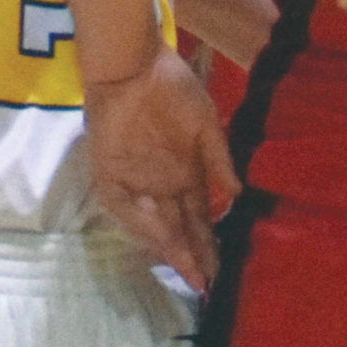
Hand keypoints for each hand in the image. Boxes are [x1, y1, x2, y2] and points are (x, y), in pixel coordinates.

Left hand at [81, 48, 239, 291]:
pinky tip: (155, 231)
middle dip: (189, 255)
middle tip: (204, 283)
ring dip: (166, 243)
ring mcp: (134, 179)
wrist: (134, 63)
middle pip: (176, 228)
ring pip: (151, 222)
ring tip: (185, 265)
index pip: (197, 218)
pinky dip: (136, 218)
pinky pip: (121, 203)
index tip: (219, 271)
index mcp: (185, 173)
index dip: (207, 244)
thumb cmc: (173, 89)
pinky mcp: (108, 171)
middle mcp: (161, 183)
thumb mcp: (206, 123)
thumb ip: (220, 159)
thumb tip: (238, 194)